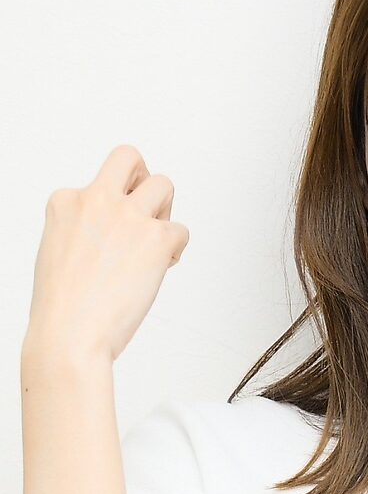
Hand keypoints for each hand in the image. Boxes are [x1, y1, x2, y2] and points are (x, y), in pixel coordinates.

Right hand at [22, 144, 189, 366]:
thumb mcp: (59, 249)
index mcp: (66, 202)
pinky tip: (161, 268)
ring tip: (155, 240)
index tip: (110, 235)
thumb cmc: (64, 305)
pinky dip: (176, 250)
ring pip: (165, 184)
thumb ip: (85, 226)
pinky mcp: (157, 237)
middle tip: (146, 208)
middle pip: (130, 157)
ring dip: (166, 210)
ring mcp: (128, 216)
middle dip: (143, 178)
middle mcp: (96, 200)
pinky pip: (182, 230)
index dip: (113, 205)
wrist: (70, 335)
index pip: (100, 181)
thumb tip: (115, 227)